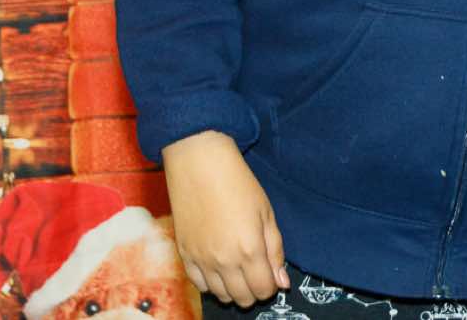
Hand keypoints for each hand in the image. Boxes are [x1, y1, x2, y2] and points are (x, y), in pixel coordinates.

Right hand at [160, 131, 289, 305]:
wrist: (200, 167)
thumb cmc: (239, 185)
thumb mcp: (266, 214)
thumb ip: (275, 250)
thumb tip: (282, 282)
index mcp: (249, 250)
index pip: (264, 290)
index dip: (272, 286)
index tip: (272, 275)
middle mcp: (224, 262)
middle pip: (243, 298)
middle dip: (255, 291)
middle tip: (257, 273)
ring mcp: (201, 261)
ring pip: (221, 296)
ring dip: (234, 290)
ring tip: (239, 270)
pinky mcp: (184, 256)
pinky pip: (199, 286)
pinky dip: (212, 284)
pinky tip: (219, 269)